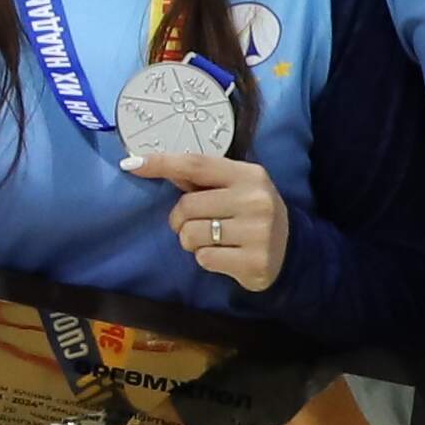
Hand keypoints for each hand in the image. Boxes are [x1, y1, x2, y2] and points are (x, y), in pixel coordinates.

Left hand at [124, 147, 285, 292]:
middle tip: (199, 224)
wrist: (293, 251)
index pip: (196, 164)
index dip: (161, 163)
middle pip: (186, 207)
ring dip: (193, 242)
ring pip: (190, 235)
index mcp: (248, 175)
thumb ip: (200, 178)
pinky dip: (206, 259)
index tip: (131, 164)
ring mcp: (257, 232)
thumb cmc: (251, 213)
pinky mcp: (253, 262)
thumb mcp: (235, 188)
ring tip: (215, 240)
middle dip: (181, 220)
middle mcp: (254, 200)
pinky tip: (226, 256)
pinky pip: (204, 259)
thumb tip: (148, 163)